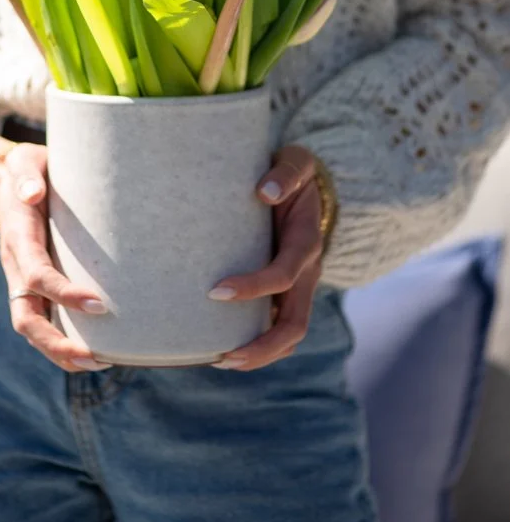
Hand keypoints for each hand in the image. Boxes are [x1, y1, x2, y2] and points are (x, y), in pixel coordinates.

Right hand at [0, 107, 109, 373]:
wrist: (3, 180)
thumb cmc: (24, 169)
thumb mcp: (24, 161)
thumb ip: (28, 175)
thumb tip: (33, 193)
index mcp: (17, 238)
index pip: (36, 275)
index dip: (64, 294)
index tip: (99, 304)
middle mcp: (15, 266)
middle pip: (26, 318)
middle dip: (57, 344)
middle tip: (96, 357)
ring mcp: (21, 279)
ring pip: (32, 327)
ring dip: (61, 351)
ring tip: (101, 362)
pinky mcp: (32, 285)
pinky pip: (43, 319)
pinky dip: (63, 341)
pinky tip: (96, 350)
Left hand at [209, 144, 322, 370]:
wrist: (304, 182)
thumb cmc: (291, 172)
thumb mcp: (295, 160)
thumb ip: (284, 172)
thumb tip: (265, 191)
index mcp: (306, 242)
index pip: (284, 275)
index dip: (254, 287)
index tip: (215, 291)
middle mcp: (306, 272)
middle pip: (294, 326)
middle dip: (261, 346)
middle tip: (222, 357)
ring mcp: (298, 286)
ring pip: (289, 335)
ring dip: (260, 354)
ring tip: (220, 361)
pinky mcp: (285, 291)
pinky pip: (276, 325)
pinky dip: (257, 344)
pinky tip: (222, 348)